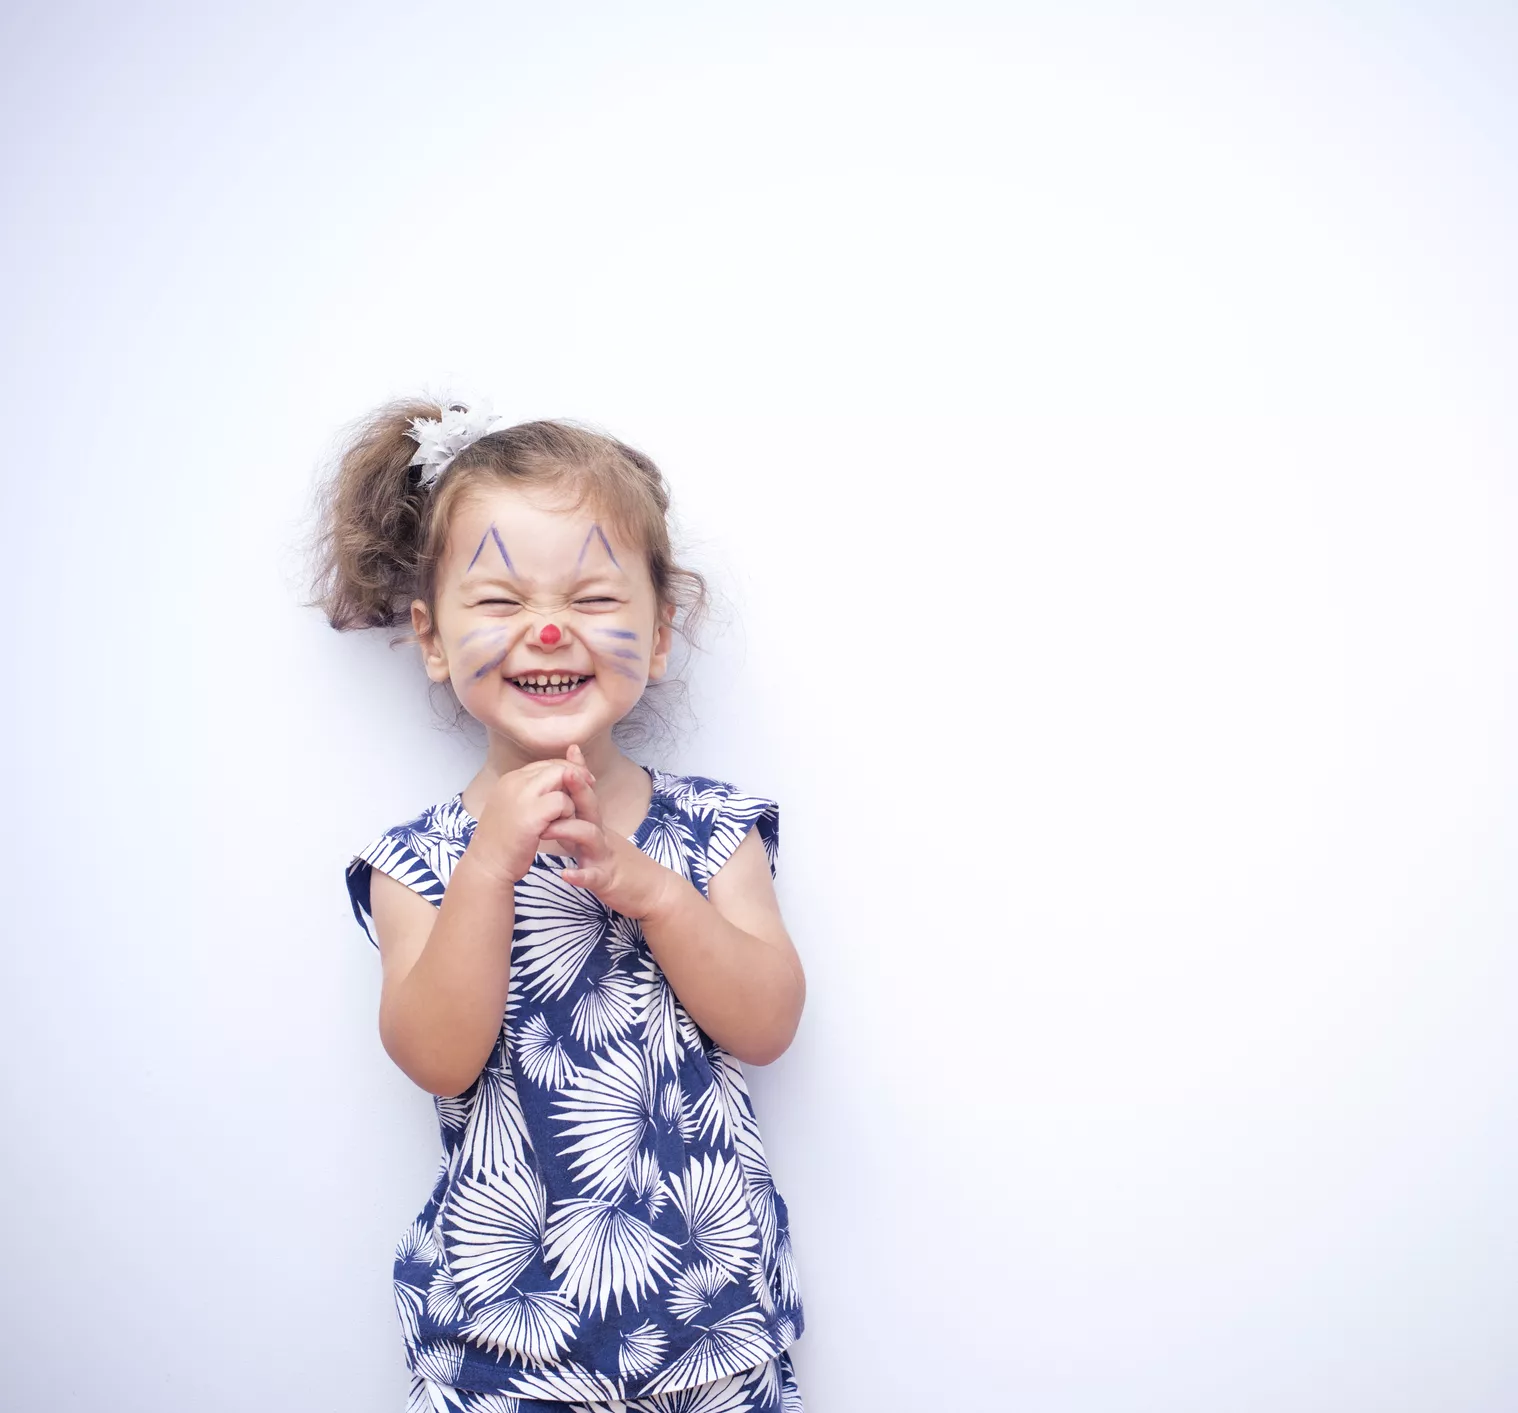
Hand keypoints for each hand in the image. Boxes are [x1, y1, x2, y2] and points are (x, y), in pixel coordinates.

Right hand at [467, 756, 589, 884]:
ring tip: (567, 815)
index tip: (581, 783)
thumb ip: (531, 792)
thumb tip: (558, 779)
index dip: (566, 771)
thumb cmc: (504, 840)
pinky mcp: (532, 814)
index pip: (546, 764)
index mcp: (510, 779)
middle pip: (556, 767)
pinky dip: (568, 811)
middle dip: (577, 777)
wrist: (488, 865)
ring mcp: (522, 796)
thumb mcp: (514, 807)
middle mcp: (515, 782)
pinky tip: (561, 825)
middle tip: (588, 791)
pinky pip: (562, 801)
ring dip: (572, 795)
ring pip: (562, 777)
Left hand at [540, 743, 683, 919]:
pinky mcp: (607, 879)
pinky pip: (593, 876)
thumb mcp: (600, 839)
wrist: (652, 892)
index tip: (571, 749)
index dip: (579, 773)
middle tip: (562, 771)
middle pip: (590, 806)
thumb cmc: (622, 865)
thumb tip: (565, 805)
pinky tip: (565, 875)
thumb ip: (583, 822)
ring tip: (546, 828)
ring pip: (589, 836)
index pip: (587, 795)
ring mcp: (605, 856)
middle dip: (577, 788)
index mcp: (597, 826)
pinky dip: (579, 875)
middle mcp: (602, 835)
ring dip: (568, 830)